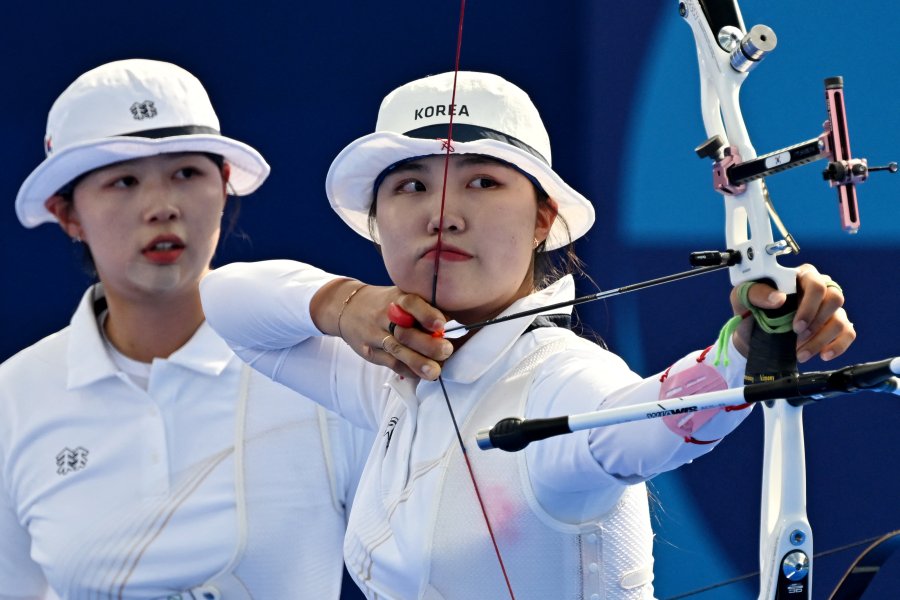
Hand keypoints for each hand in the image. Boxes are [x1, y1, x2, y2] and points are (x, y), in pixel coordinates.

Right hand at [311, 279, 452, 379]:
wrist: (347, 307)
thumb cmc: (386, 303)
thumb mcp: (401, 296)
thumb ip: (425, 308)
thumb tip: (454, 321)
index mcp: (396, 298)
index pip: (410, 303)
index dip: (426, 313)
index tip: (441, 324)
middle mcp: (384, 316)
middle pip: (405, 332)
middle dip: (427, 344)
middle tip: (446, 351)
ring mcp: (374, 335)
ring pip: (397, 351)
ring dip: (417, 363)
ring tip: (435, 372)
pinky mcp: (368, 351)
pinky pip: (389, 363)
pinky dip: (406, 370)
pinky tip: (420, 375)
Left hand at [730, 264, 854, 362]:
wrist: (751, 336)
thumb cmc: (749, 311)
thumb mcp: (742, 298)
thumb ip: (756, 292)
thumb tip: (778, 298)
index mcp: (799, 276)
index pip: (816, 283)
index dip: (809, 306)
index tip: (795, 326)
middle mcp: (819, 289)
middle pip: (835, 299)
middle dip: (817, 323)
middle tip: (797, 338)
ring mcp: (829, 308)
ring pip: (840, 320)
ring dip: (820, 340)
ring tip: (800, 353)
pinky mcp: (835, 326)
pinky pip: (848, 333)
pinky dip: (838, 346)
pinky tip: (823, 355)